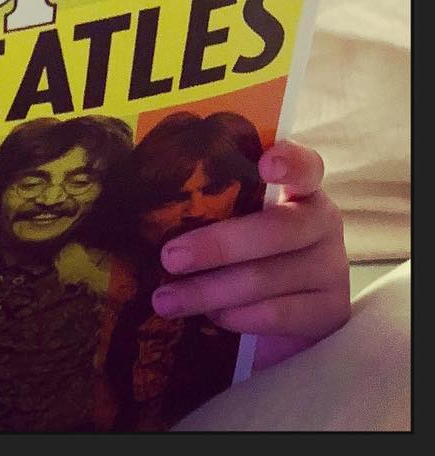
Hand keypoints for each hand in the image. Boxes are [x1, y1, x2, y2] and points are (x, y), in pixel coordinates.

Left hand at [149, 140, 350, 368]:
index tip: (265, 164)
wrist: (288, 310)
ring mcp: (331, 268)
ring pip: (267, 278)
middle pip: (276, 229)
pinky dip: (238, 316)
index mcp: (299, 188)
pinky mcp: (330, 311)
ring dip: (210, 290)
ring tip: (167, 298)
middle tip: (169, 258)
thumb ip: (214, 202)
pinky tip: (210, 316)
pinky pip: (278, 314)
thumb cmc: (247, 248)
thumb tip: (146, 196)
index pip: (305, 166)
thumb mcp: (235, 217)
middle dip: (217, 245)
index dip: (290, 162)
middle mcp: (321, 222)